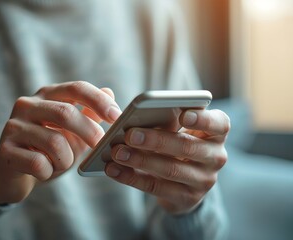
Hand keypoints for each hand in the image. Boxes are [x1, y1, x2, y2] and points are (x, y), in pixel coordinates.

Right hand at [0, 81, 120, 203]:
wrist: (15, 171)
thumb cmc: (48, 148)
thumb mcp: (72, 130)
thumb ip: (89, 113)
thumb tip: (109, 92)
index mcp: (47, 95)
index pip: (76, 88)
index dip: (99, 101)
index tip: (117, 117)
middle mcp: (27, 104)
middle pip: (66, 113)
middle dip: (89, 132)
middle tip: (100, 147)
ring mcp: (13, 126)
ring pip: (54, 142)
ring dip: (67, 159)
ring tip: (62, 163)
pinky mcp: (5, 149)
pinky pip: (39, 163)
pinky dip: (49, 172)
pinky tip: (44, 171)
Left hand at [105, 109, 229, 214]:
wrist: (187, 182)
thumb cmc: (178, 143)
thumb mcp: (179, 130)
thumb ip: (166, 120)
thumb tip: (132, 117)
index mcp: (216, 133)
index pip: (219, 124)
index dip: (202, 119)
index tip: (183, 115)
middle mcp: (216, 157)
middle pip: (187, 146)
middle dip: (156, 140)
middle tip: (129, 134)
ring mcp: (204, 180)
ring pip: (171, 169)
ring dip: (140, 160)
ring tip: (116, 152)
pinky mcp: (187, 198)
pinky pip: (156, 188)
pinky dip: (132, 177)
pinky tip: (113, 170)